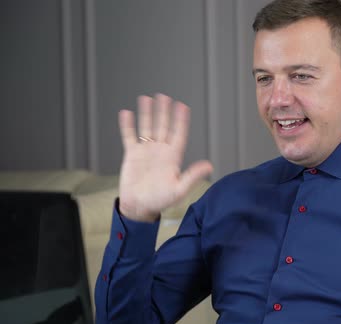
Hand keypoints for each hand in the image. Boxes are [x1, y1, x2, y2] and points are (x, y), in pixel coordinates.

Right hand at [117, 94, 212, 221]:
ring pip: (147, 127)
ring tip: (147, 99)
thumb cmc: (160, 200)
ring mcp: (146, 151)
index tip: (183, 107)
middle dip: (164, 111)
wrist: (139, 206)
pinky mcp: (132, 155)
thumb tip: (209, 165)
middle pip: (163, 126)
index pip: (179, 134)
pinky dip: (128, 126)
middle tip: (164, 96)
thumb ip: (192, 176)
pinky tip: (127, 113)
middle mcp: (160, 151)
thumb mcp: (179, 189)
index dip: (181, 121)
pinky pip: (129, 137)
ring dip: (147, 114)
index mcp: (173, 157)